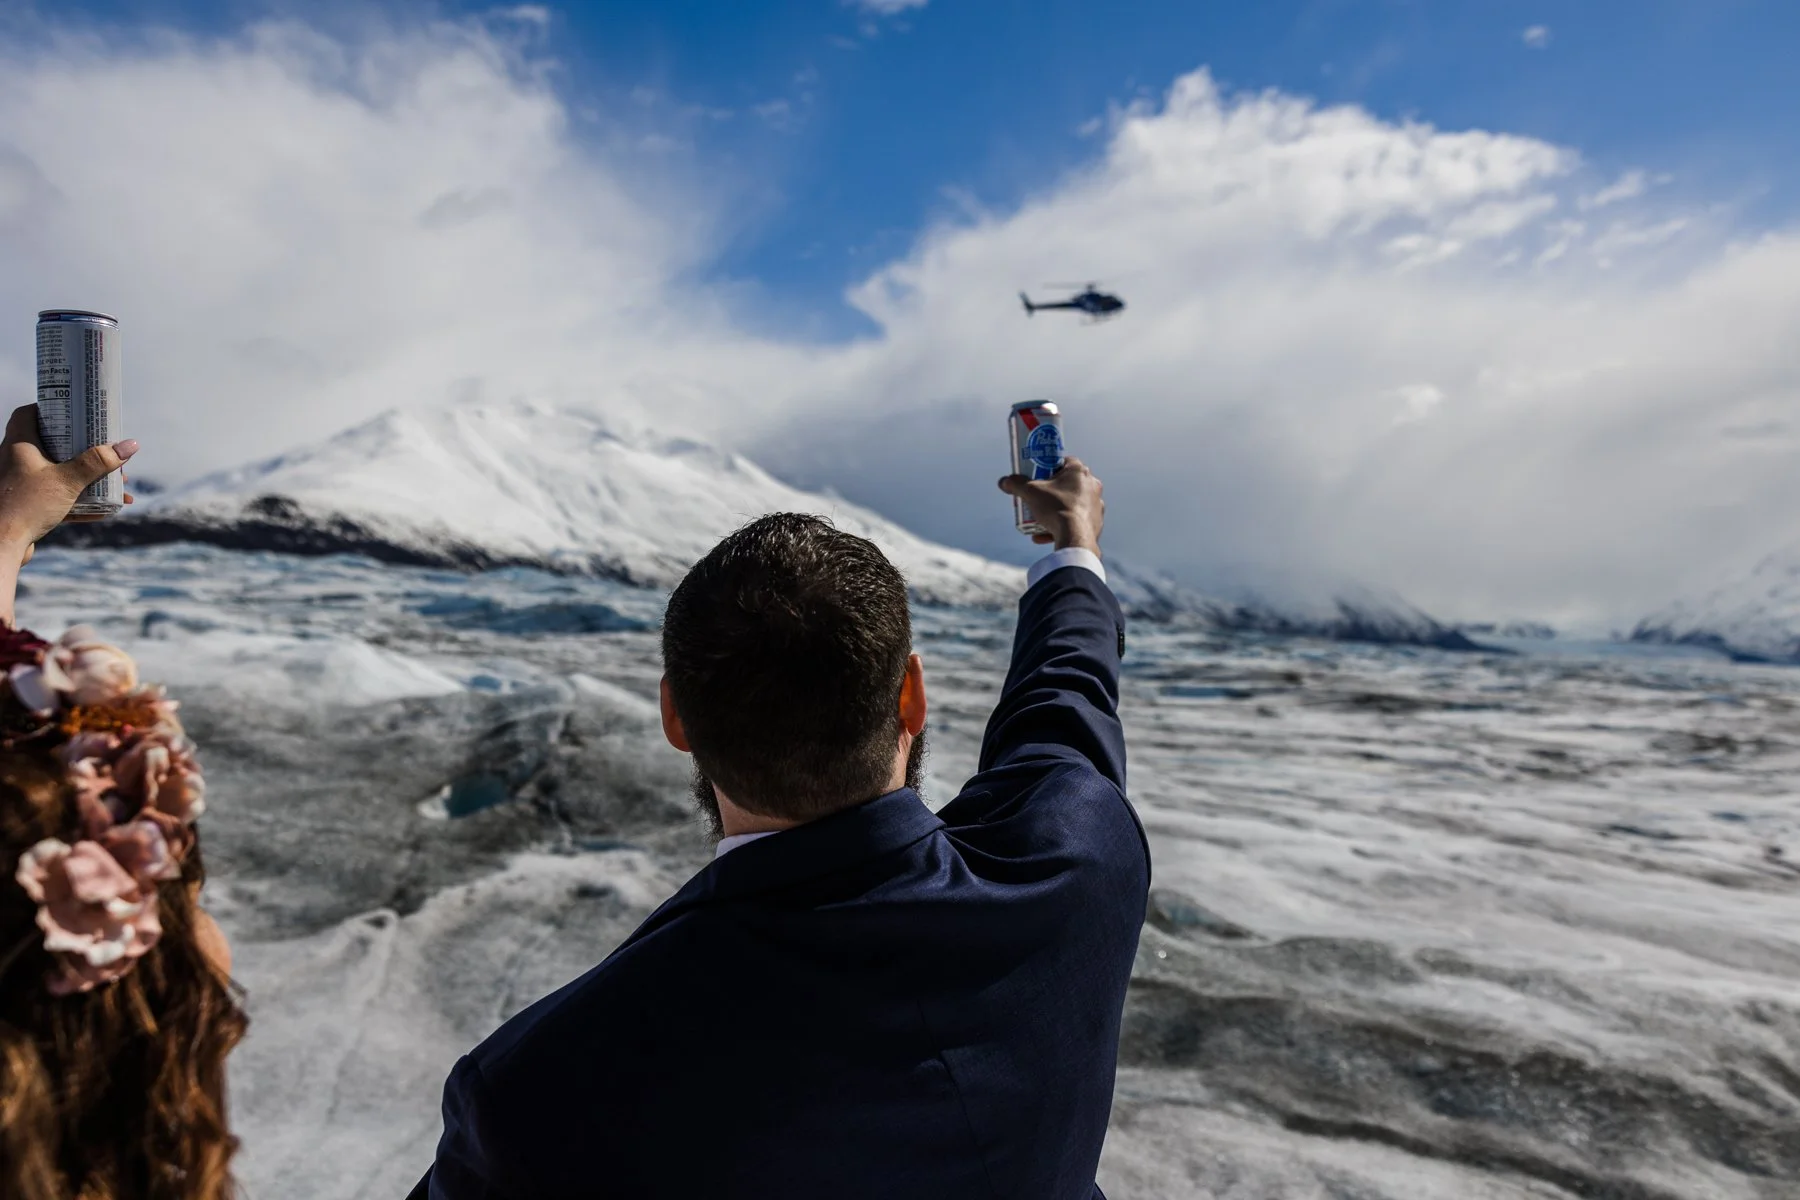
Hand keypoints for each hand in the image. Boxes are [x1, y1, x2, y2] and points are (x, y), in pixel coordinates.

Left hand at [0, 404, 136, 566]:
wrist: (0, 544)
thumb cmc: (25, 506)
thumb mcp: (67, 480)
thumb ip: (98, 462)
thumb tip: (129, 446)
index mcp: (19, 445)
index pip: (29, 414)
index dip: (51, 409)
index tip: (75, 411)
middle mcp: (17, 460)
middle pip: (52, 444)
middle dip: (83, 448)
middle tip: (105, 449)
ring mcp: (23, 484)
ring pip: (59, 473)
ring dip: (88, 477)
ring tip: (115, 483)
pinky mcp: (29, 506)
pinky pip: (59, 497)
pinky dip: (82, 501)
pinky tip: (106, 509)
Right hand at [998, 457, 1103, 551]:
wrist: (1075, 537)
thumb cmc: (1055, 508)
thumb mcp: (1030, 492)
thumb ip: (1016, 484)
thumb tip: (1003, 482)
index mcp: (1080, 471)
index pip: (1064, 461)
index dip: (1049, 467)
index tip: (1037, 475)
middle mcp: (1092, 485)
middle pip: (1067, 484)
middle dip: (1050, 492)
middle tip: (1036, 498)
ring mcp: (1097, 505)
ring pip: (1072, 505)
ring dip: (1055, 512)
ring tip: (1038, 521)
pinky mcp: (1097, 523)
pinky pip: (1076, 522)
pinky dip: (1062, 527)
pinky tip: (1044, 536)